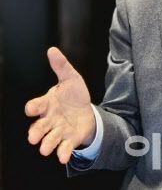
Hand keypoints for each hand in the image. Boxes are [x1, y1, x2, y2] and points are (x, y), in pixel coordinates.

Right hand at [25, 47, 95, 163]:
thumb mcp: (70, 78)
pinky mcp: (68, 140)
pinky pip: (64, 148)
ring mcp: (58, 131)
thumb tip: (52, 50)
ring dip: (47, 144)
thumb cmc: (73, 95)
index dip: (33, 107)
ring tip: (45, 149)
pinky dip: (62, 152)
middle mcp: (50, 119)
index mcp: (48, 104)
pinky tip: (62, 156)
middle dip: (35, 132)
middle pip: (39, 127)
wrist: (85, 111)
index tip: (32, 108)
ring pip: (49, 139)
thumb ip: (61, 66)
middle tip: (33, 137)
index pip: (36, 105)